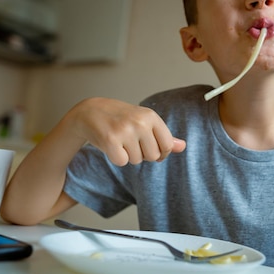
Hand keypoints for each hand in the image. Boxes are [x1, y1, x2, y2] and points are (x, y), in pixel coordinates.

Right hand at [67, 97, 185, 165]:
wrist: (90, 111)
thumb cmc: (121, 118)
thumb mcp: (145, 122)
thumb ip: (164, 136)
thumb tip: (183, 147)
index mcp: (151, 116)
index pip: (167, 145)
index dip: (160, 152)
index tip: (151, 147)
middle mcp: (140, 122)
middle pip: (153, 156)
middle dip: (142, 154)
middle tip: (131, 141)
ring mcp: (125, 131)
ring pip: (137, 160)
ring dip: (128, 155)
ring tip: (120, 140)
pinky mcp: (110, 140)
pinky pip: (122, 162)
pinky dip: (117, 157)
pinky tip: (112, 145)